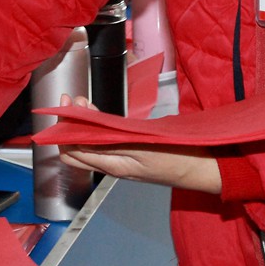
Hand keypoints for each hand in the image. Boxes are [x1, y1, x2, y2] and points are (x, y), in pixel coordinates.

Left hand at [55, 95, 221, 192]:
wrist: (202, 167)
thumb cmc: (175, 157)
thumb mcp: (140, 146)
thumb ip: (109, 142)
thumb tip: (79, 134)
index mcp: (111, 166)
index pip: (72, 153)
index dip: (62, 130)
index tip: (64, 106)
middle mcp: (111, 165)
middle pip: (78, 147)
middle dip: (69, 123)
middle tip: (71, 98)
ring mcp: (121, 160)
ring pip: (91, 143)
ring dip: (82, 122)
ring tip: (82, 101)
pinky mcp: (130, 152)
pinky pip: (105, 141)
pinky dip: (97, 126)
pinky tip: (98, 113)